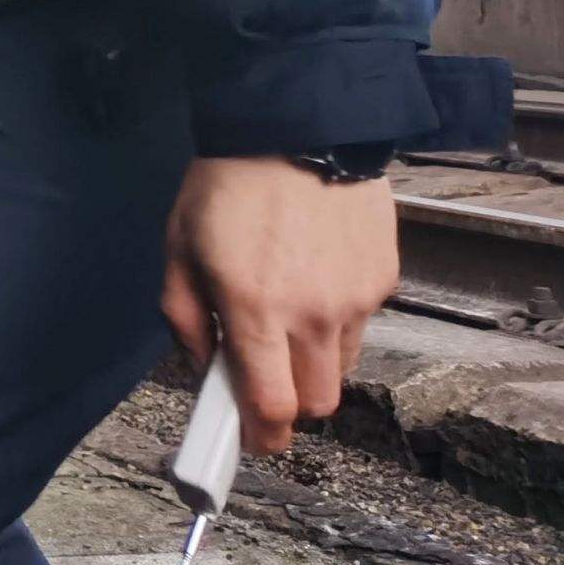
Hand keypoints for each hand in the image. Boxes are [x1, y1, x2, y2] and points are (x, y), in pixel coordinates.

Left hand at [161, 156, 397, 454]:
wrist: (297, 125)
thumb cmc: (228, 184)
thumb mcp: (179, 248)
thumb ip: (185, 317)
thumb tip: (204, 365)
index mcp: (256, 311)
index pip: (272, 406)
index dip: (263, 435)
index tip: (252, 439)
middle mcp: (314, 314)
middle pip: (318, 401)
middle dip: (290, 404)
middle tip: (264, 383)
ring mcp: (356, 299)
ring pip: (342, 366)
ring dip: (313, 363)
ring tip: (285, 319)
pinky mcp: (383, 279)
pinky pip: (360, 325)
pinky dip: (336, 323)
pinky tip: (313, 282)